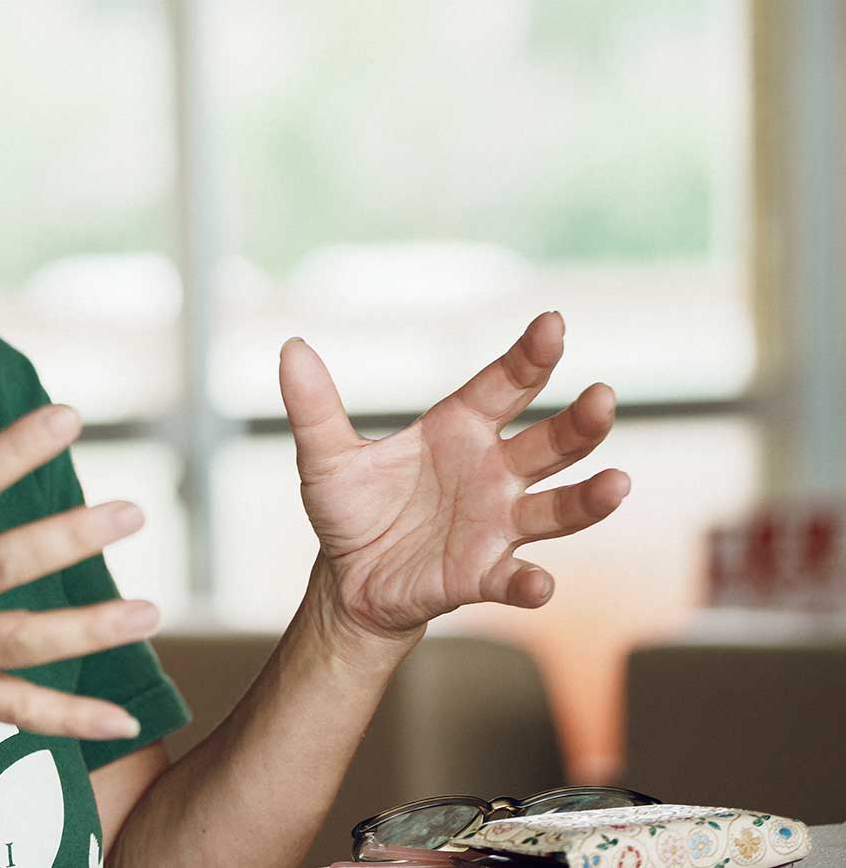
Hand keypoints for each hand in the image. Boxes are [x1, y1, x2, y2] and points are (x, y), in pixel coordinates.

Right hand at [0, 380, 158, 746]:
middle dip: (66, 540)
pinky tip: (122, 719)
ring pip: (19, 642)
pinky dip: (69, 720)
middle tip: (131, 512)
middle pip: (0, 565)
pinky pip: (15, 712)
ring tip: (148, 611)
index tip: (68, 416)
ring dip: (86, 630)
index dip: (13, 450)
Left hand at [282, 311, 629, 640]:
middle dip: (579, 424)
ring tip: (617, 483)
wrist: (347, 579)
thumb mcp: (326, 457)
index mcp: (458, 430)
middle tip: (603, 397)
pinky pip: (513, 578)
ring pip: (555, 509)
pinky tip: (538, 583)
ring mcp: (495, 525)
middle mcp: (492, 473)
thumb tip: (290, 348)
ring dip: (587, 499)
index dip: (530, 357)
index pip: (504, 385)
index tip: (553, 324)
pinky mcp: (482, 575)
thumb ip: (314, 407)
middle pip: (548, 444)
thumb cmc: (351, 509)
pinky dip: (528, 582)